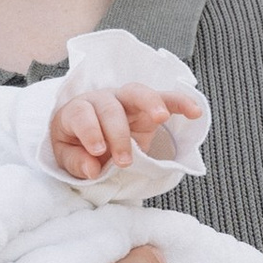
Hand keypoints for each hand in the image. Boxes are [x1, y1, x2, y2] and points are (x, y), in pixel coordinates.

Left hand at [49, 83, 202, 178]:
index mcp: (77, 111)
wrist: (90, 136)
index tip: (98, 151)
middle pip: (110, 107)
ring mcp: (125, 100)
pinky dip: (180, 102)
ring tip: (161, 117)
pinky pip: (165, 98)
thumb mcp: (67, 156)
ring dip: (150, 103)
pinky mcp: (147, 106)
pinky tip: (194, 111)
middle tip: (125, 161)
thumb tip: (92, 169)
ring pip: (137, 92)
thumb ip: (76, 162)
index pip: (82, 114)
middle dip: (118, 134)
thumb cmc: (77, 144)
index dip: (90, 131)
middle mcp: (101, 100)